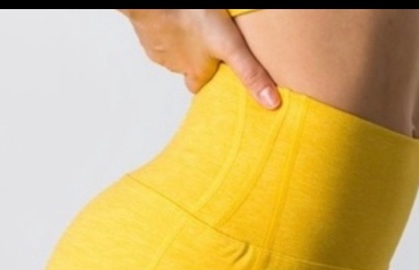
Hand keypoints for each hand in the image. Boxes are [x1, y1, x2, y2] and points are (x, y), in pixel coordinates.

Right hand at [118, 9, 280, 108]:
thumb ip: (250, 73)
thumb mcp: (230, 46)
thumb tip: (272, 104)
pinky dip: (166, 26)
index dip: (208, 82)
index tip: (215, 77)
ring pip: (173, 51)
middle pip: (186, 69)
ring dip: (182, 42)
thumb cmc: (192, 16)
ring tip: (193, 27)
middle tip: (206, 47)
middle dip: (195, 60)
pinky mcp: (146, 30)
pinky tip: (175, 16)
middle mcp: (175, 66)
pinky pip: (158, 33)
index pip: (199, 88)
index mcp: (196, 73)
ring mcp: (159, 48)